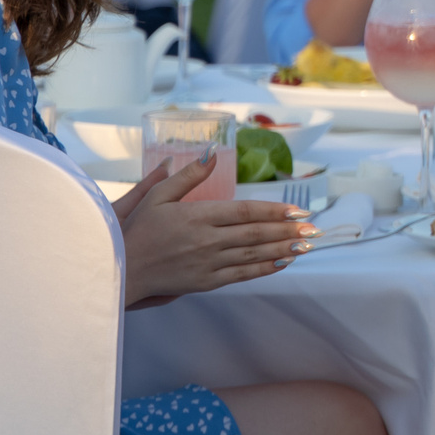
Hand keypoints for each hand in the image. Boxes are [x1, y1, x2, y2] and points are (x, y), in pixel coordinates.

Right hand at [113, 157, 311, 306]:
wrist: (120, 269)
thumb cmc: (138, 229)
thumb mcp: (157, 195)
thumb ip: (188, 175)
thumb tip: (212, 152)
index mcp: (197, 216)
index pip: (245, 212)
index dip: (274, 211)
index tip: (298, 210)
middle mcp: (207, 240)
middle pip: (255, 234)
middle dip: (288, 230)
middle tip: (314, 228)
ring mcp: (208, 263)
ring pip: (253, 255)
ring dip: (283, 249)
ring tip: (306, 245)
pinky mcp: (206, 282)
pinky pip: (241, 275)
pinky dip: (264, 269)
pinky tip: (282, 263)